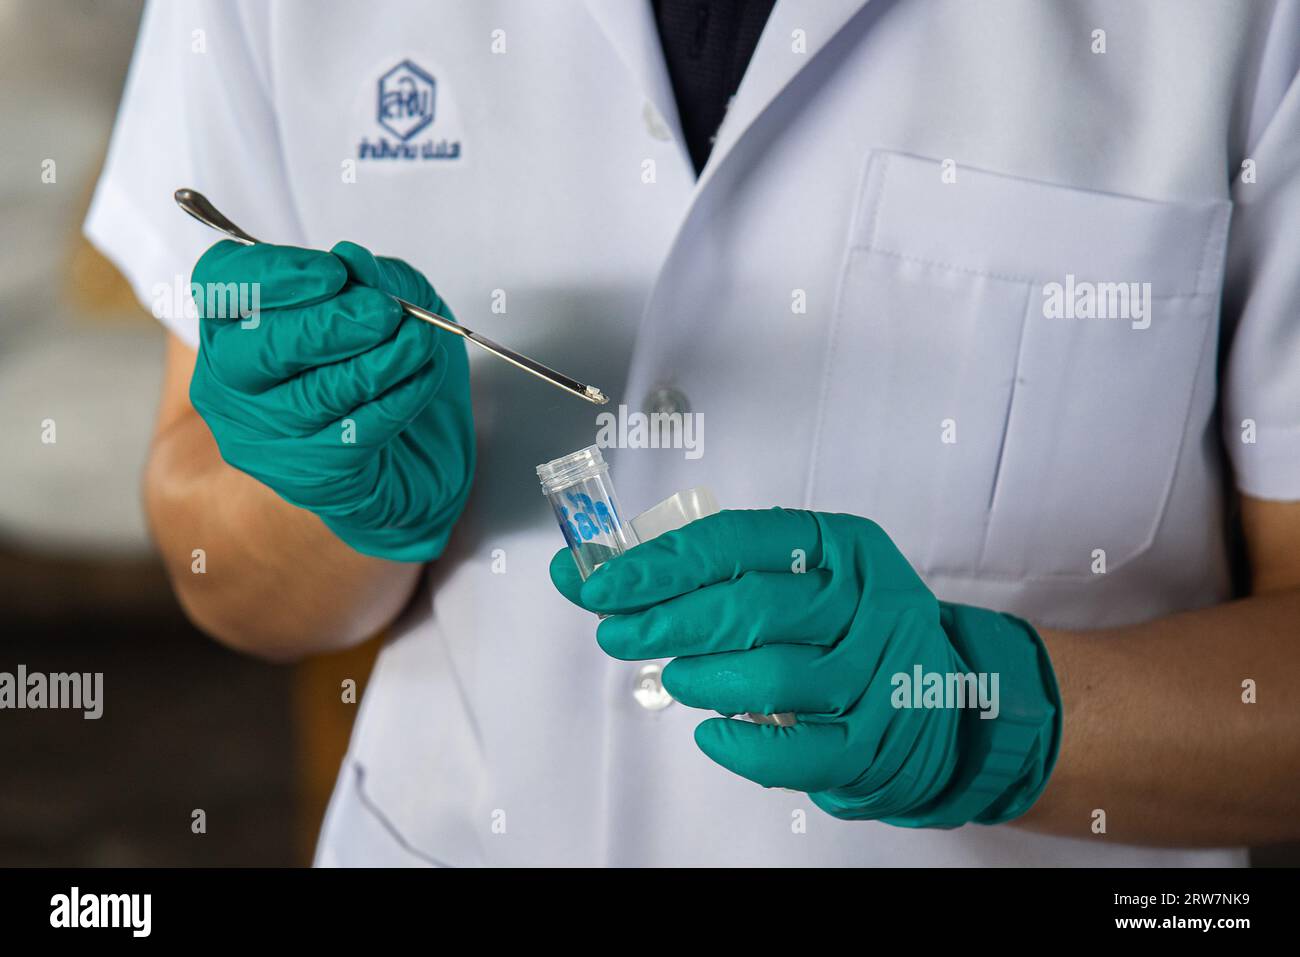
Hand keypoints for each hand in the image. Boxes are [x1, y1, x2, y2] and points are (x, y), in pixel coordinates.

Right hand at [189, 240, 474, 561]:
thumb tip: (354, 262)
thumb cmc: (386, 361)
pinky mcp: (306, 477)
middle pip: (259, 348)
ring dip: (375, 363)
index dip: (275, 275)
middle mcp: (231, 381)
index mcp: (234, 321)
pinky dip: (395, 401)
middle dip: (328, 326)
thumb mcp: (391, 299)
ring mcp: (262, 436)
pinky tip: (421, 379)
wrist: (417, 449)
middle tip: (384, 312)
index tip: (334, 272)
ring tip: (418, 341)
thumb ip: (373, 277)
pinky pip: (351, 435)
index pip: (223, 285)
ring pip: (312, 396)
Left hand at [551, 508, 1059, 826]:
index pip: (736, 543)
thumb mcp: (799, 575)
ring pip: (768, 678)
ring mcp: (877, 677)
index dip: (659, 563)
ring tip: (674, 678)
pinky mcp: (872, 744)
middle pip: (747, 608)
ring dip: (700, 680)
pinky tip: (712, 734)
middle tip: (614, 633)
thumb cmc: (846, 629)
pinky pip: (794, 754)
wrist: (943, 702)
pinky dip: (740, 747)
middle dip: (664, 622)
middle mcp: (868, 604)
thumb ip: (706, 571)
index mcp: (843, 547)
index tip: (600, 582)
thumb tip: (594, 570)